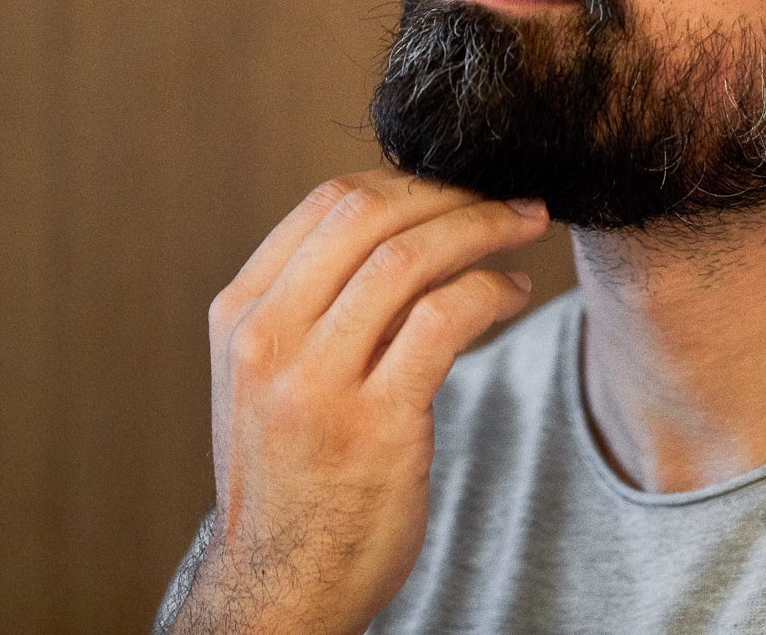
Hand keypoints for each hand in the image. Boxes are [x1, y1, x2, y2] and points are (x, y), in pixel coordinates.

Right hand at [159, 169, 548, 634]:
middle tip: (505, 194)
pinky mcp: (375, 424)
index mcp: (241, 315)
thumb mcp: (268, 377)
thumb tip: (399, 218)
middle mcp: (268, 339)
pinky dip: (491, 290)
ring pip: (410, 258)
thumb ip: (312, 301)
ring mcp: (317, 383)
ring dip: (483, 228)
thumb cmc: (291, 475)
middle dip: (451, 192)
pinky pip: (446, 318)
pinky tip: (514, 292)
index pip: (327, 204)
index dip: (406, 178)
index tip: (457, 181)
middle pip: (369, 214)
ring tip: (524, 226)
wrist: (281, 587)